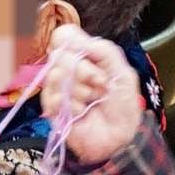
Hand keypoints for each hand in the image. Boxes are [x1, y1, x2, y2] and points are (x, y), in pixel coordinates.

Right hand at [42, 23, 143, 164]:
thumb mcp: (123, 73)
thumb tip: (74, 39)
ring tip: (92, 101)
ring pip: (56, 75)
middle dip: (85, 70)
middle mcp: (67, 69)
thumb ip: (104, 50)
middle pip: (60, 55)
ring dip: (81, 90)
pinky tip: (81, 112)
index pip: (63, 36)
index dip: (70, 41)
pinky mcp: (50, 107)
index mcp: (84, 58)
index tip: (88, 54)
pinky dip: (72, 105)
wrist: (120, 138)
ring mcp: (57, 88)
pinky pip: (53, 96)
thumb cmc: (122, 107)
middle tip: (101, 84)